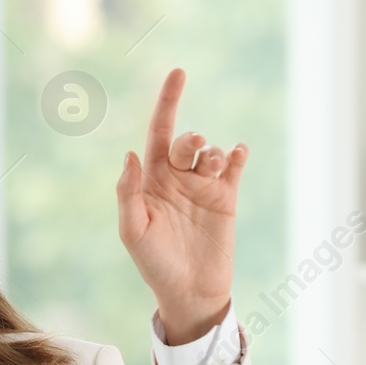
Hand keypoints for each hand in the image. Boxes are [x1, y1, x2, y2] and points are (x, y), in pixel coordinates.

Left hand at [117, 68, 245, 343]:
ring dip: (212, 152)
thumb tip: (130, 155)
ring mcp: (203, 187)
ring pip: (211, 152)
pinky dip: (236, 155)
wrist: (189, 292)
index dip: (167, 103)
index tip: (178, 72)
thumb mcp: (133, 232)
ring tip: (213, 166)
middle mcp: (177, 178)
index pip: (158, 133)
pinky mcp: (226, 199)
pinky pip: (233, 167)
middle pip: (186, 140)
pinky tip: (237, 153)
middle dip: (191, 137)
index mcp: (151, 180)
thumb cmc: (154, 264)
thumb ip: (128, 193)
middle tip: (193, 148)